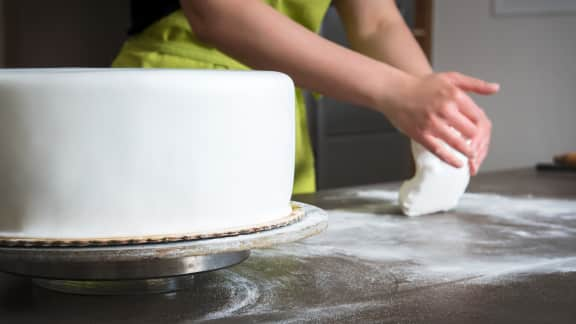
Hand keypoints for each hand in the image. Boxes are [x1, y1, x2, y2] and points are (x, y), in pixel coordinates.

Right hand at [381, 72, 499, 174]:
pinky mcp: (421, 133)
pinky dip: (450, 159)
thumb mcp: (451, 78)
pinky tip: (457, 163)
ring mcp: (432, 123)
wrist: (394, 91)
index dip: (484, 130)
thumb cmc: (421, 85)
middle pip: (471, 132)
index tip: (483, 135)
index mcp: (455, 96)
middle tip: (479, 148)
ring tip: (472, 156)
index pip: (479, 117)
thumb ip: (475, 84)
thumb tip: (495, 88)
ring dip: (468, 152)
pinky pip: (439, 150)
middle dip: (477, 143)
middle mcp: (445, 109)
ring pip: (458, 143)